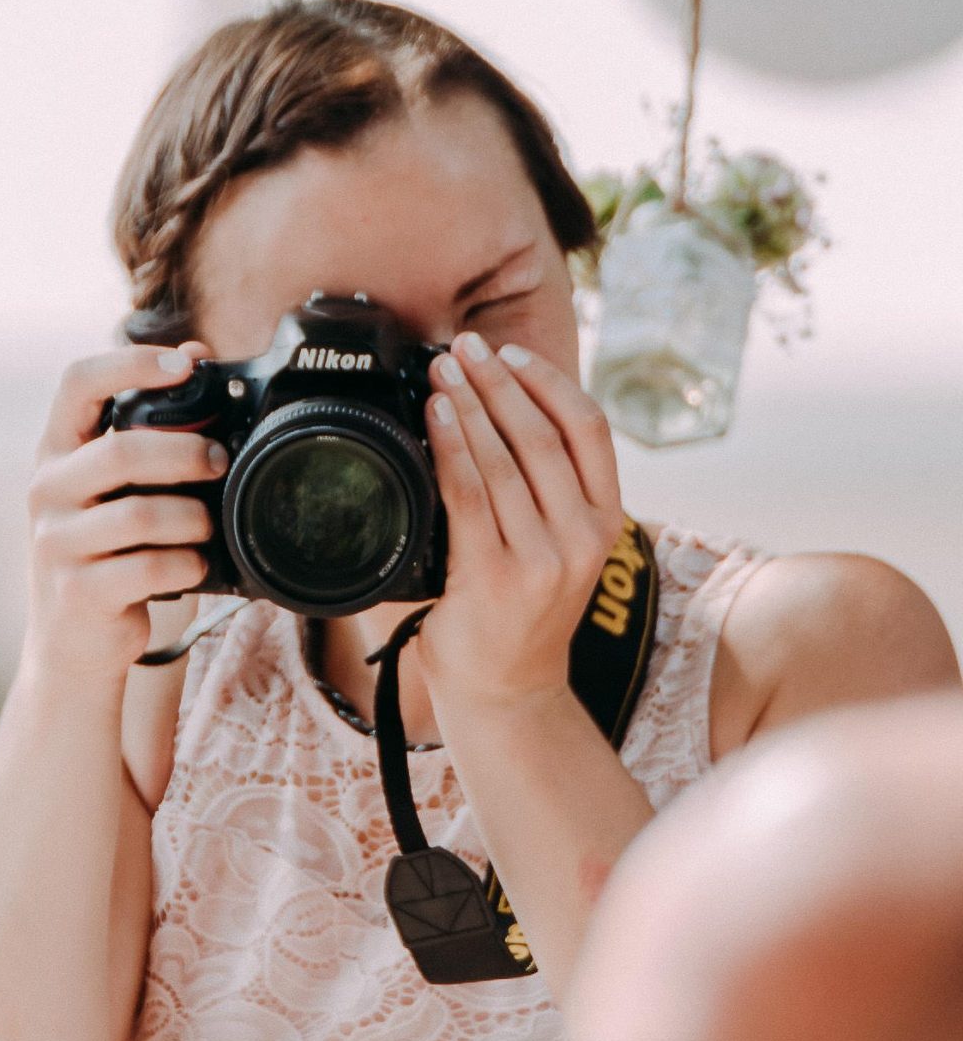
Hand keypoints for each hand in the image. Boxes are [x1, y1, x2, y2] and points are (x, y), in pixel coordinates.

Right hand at [24, 343, 228, 686]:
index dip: (132, 363)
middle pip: (120, 451)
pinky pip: (147, 567)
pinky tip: (193, 565)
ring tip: (206, 526)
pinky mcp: (78, 592)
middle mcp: (46, 491)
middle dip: (185, 454)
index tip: (185, 364)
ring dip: (191, 518)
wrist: (71, 646)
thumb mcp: (111, 490)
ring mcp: (56, 544)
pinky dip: (185, 563)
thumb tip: (198, 354)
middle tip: (219, 462)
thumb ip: (145, 431)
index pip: (78, 383)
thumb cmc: (104, 555)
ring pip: (140, 514)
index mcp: (55, 453)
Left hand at [416, 329, 625, 710]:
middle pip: (542, 435)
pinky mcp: (498, 578)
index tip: (509, 355)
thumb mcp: (555, 549)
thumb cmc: (519, 614)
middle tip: (460, 347)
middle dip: (496, 382)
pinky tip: (433, 419)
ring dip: (466, 405)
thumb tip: (494, 415)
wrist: (507, 693)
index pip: (589, 430)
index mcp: (606, 521)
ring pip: (503, 459)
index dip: (549, 382)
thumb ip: (542, 494)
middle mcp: (583, 537)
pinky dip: (449, 447)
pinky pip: (470, 494)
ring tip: (440, 373)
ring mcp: (543, 560)